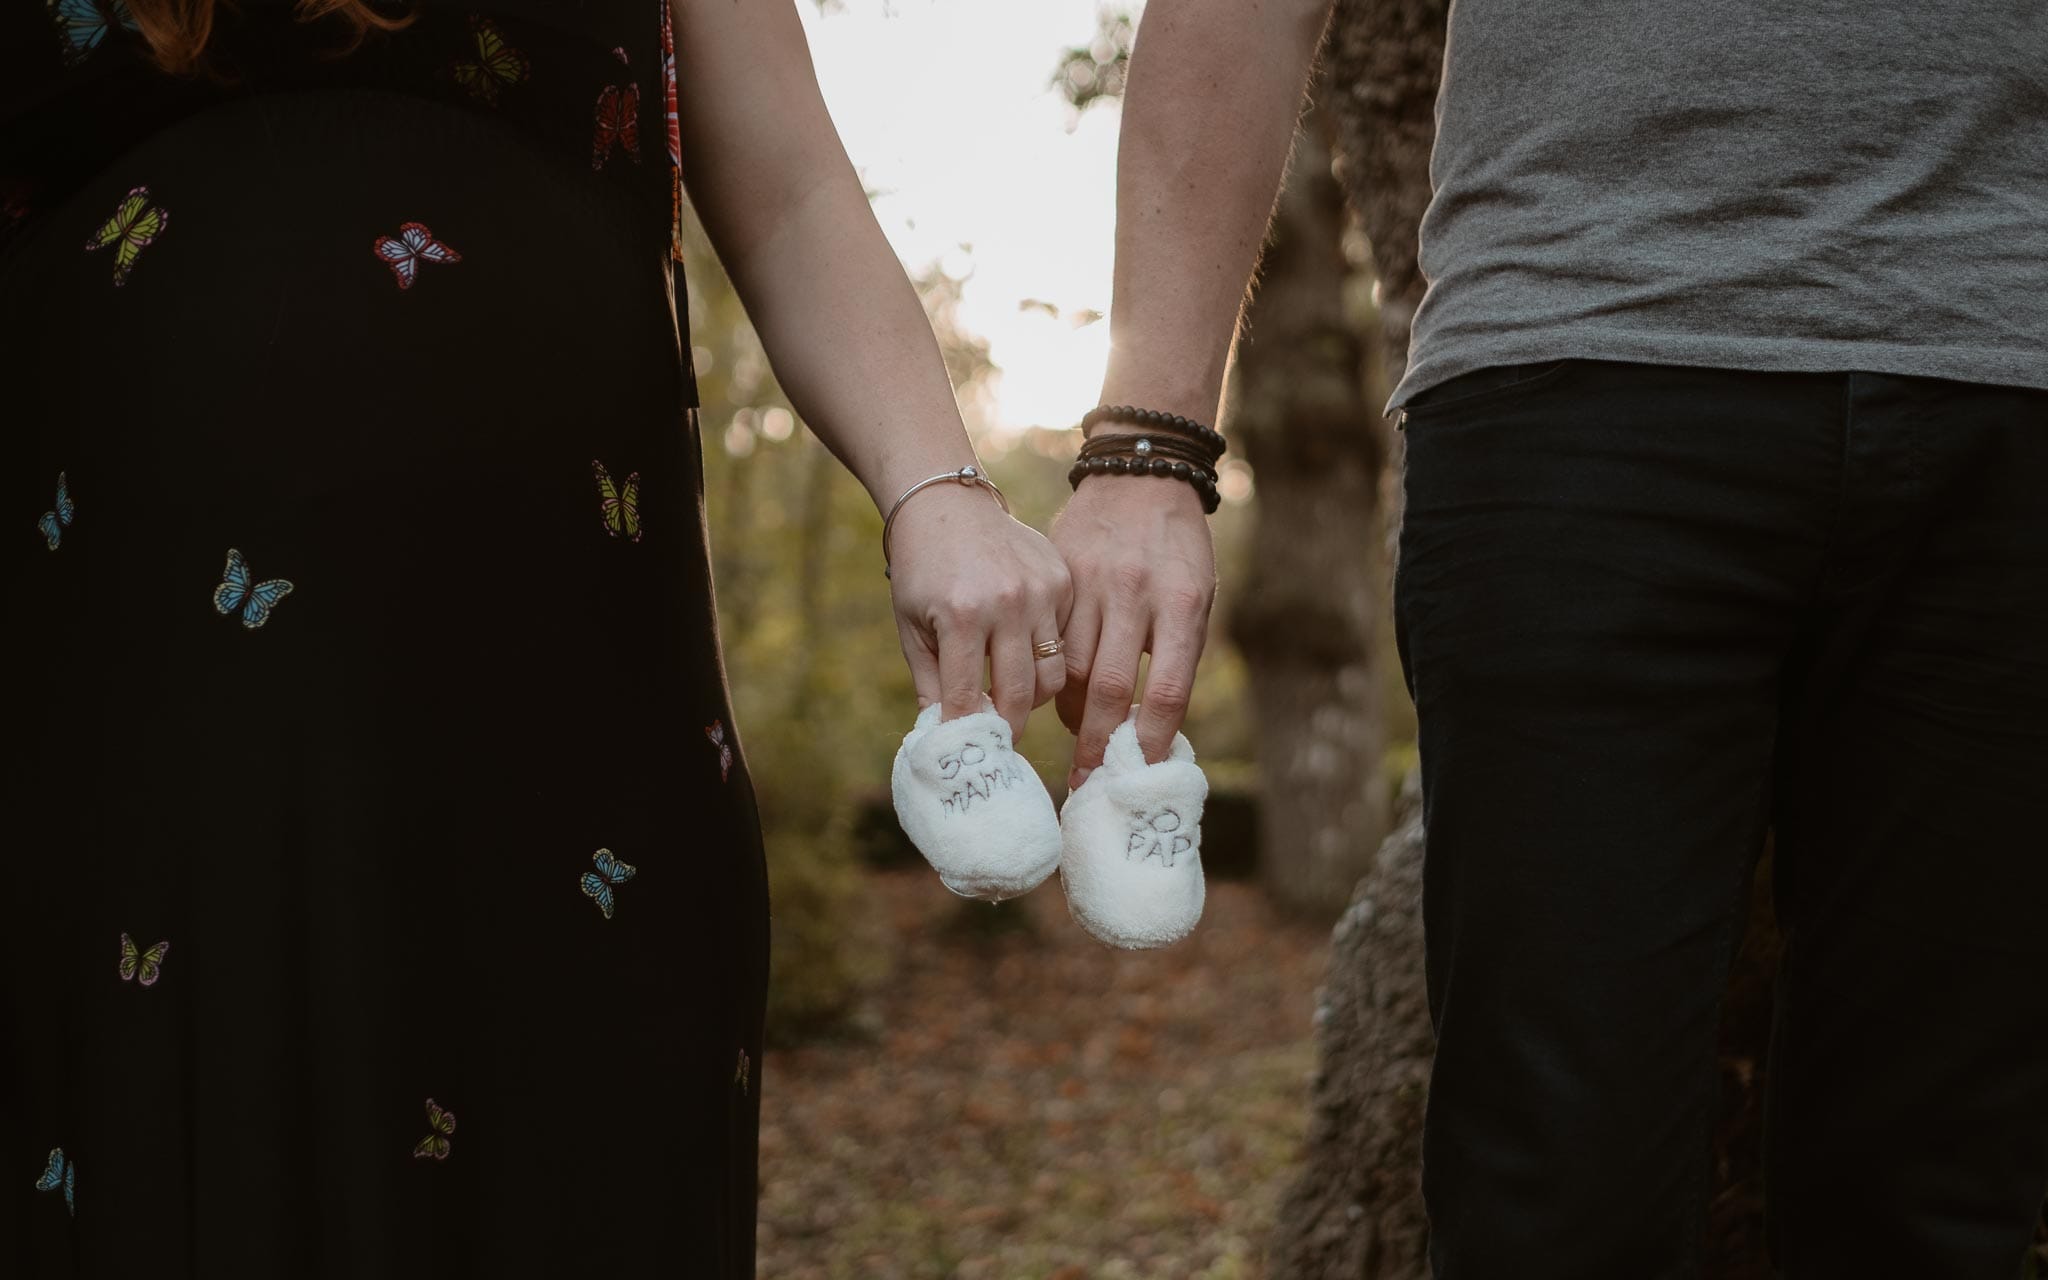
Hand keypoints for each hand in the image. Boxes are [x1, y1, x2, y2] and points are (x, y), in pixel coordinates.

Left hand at [887, 481, 1074, 739]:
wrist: (946, 504)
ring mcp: (1040, 591)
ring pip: (1052, 673)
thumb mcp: (912, 625)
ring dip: (1033, 697)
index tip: (967, 754)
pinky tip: (1028, 660)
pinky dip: (1048, 658)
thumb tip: (946, 736)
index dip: (965, 731)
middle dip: (1007, 726)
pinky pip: (1066, 639)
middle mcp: (1007, 603)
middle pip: (1020, 693)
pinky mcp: (1061, 580)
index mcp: (962, 615)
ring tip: (1013, 699)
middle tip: (999, 740)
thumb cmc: (921, 569)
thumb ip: (930, 680)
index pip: (968, 695)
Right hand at [1051, 475, 1215, 789]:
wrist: (1140, 475)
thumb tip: (1155, 728)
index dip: (1152, 742)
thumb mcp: (1199, 596)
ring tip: (1078, 735)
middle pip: (1109, 687)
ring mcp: (1091, 582)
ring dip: (1071, 712)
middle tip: (1088, 780)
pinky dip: (1052, 674)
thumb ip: (1179, 656)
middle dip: (1098, 743)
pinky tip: (1058, 693)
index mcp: (1182, 603)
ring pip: (1069, 666)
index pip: (1167, 691)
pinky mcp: (1060, 574)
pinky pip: (1049, 639)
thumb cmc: (1179, 548)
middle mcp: (1135, 593)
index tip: (1140, 775)